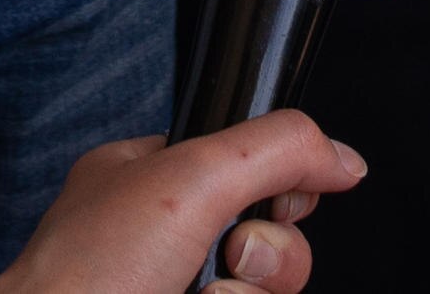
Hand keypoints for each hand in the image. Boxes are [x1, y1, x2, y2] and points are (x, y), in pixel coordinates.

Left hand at [0, 116, 365, 293]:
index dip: (280, 185)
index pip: (250, 166)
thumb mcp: (189, 178)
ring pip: (264, 291)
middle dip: (268, 254)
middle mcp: (162, 241)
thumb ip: (276, 150)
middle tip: (231, 257)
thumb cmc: (85, 276)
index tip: (282, 199)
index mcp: (149, 179)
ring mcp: (174, 293)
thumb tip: (344, 158)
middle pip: (272, 240)